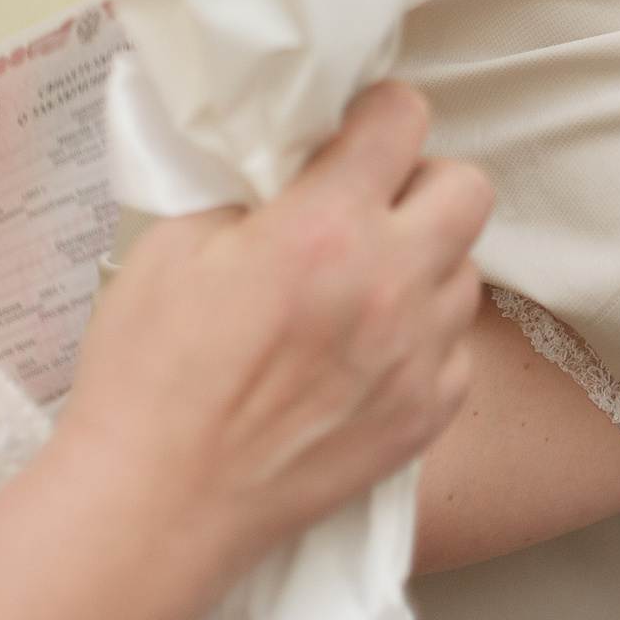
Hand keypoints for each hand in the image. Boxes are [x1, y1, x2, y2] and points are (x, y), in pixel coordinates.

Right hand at [58, 82, 492, 573]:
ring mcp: (419, 354)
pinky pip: (457, 347)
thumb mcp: (176, 244)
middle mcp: (391, 284)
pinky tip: (365, 354)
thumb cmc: (151, 378)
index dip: (377, 115)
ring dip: (424, 265)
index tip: (354, 132)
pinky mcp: (428, 413)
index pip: (404, 118)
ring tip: (360, 290)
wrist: (157, 504)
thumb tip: (295, 162)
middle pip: (468, 187)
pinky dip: (422, 340)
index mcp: (326, 227)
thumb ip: (251, 189)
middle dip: (423, 183)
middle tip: (371, 207)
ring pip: (466, 270)